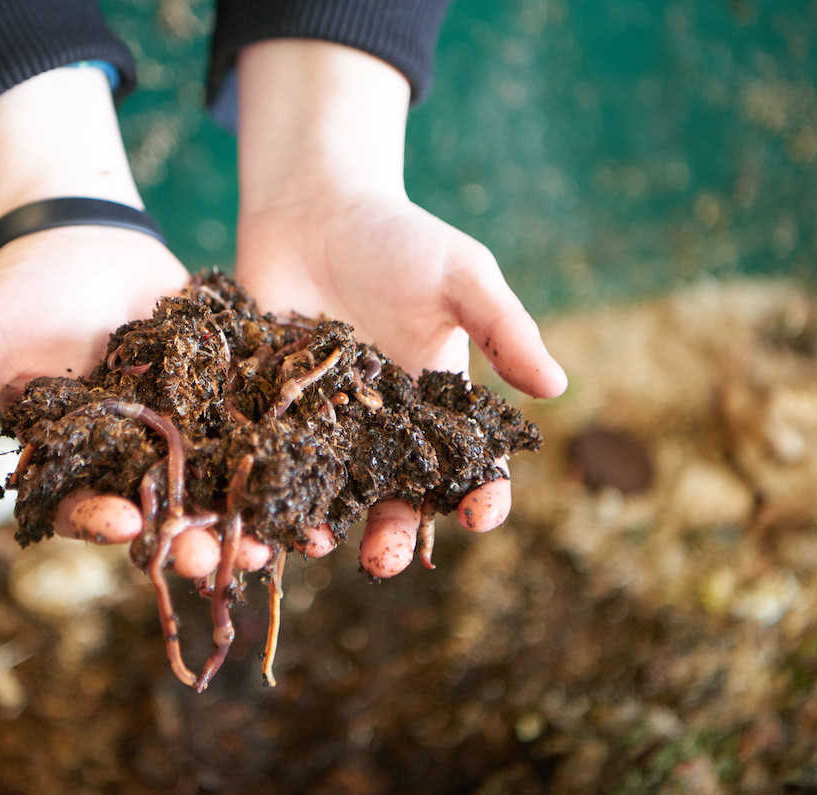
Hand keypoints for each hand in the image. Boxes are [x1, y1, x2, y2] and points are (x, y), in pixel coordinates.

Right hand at [0, 66, 236, 576]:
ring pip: (211, 485)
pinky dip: (276, 457)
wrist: (84, 238)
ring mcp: (177, 433)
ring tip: (276, 545)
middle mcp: (126, 460)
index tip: (122, 525)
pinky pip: (249, 434)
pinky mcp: (219, 402)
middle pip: (157, 513)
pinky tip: (311, 480)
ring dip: (242, 517)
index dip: (98, 520)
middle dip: (184, 538)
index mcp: (69, 461)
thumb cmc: (19, 290)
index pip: (80, 505)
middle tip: (214, 559)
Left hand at [234, 40, 568, 575]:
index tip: (479, 515)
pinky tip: (259, 508)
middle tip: (385, 559)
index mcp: (435, 408)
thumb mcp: (460, 276)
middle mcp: (382, 432)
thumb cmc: (398, 240)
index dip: (478, 497)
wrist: (312, 212)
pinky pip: (268, 462)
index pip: (467, 467)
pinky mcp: (270, 416)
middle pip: (393, 500)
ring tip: (318, 543)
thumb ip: (503, 328)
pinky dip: (263, 490)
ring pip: (327, 494)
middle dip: (392, 535)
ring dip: (323, 526)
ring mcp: (323, 428)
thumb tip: (558, 387)